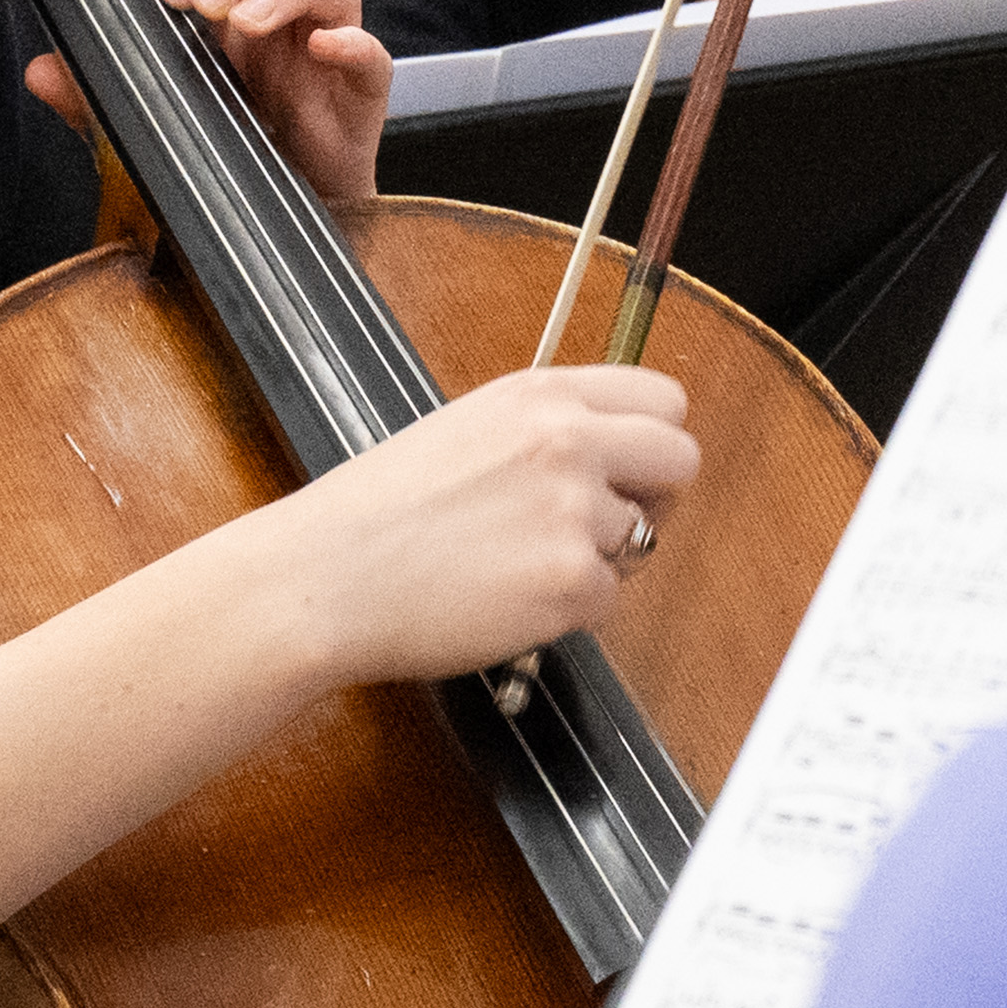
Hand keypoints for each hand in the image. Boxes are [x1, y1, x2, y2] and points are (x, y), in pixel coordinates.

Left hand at [32, 0, 389, 220]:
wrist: (267, 232)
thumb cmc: (214, 156)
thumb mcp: (141, 122)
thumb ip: (92, 97)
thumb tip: (41, 71)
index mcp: (227, 2)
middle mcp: (279, 13)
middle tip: (202, 3)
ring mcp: (323, 49)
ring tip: (244, 24)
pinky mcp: (359, 97)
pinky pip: (375, 54)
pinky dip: (352, 42)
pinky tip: (322, 49)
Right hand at [270, 366, 703, 697]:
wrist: (325, 577)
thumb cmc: (373, 515)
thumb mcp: (462, 431)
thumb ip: (539, 432)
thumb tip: (605, 458)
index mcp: (537, 396)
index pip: (659, 397)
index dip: (649, 441)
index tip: (626, 470)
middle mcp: (567, 441)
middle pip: (680, 459)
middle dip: (654, 497)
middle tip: (601, 525)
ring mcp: (574, 511)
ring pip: (643, 540)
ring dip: (597, 560)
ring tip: (519, 566)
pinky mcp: (572, 581)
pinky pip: (608, 600)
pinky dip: (567, 611)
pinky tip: (506, 599)